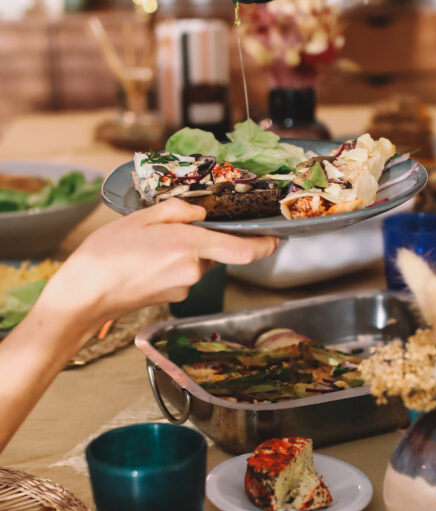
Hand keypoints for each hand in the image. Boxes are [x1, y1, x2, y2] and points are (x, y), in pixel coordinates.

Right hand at [37, 199, 278, 328]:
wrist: (84, 295)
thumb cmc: (107, 254)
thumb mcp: (141, 218)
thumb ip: (177, 212)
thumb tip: (199, 214)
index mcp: (190, 247)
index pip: (243, 250)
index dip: (265, 245)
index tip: (276, 238)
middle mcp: (193, 271)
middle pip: (214, 250)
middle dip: (201, 237)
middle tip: (169, 227)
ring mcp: (183, 288)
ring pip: (197, 262)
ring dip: (183, 250)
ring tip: (147, 244)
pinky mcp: (172, 298)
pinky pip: (182, 273)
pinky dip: (171, 263)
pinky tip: (144, 259)